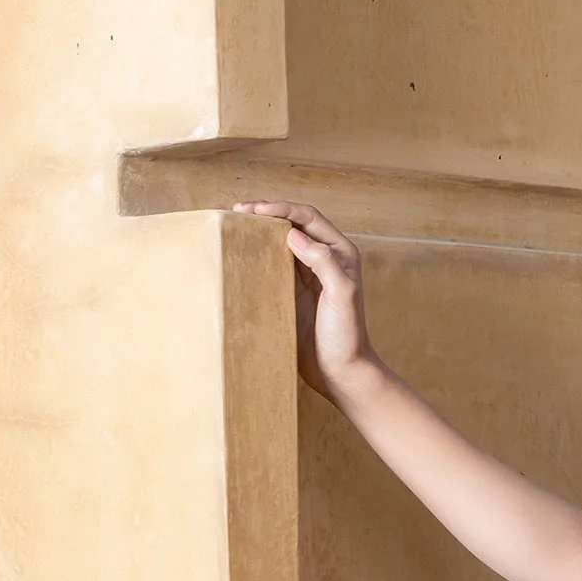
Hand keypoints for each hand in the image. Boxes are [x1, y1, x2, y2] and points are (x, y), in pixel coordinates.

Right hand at [237, 202, 373, 402]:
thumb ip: (323, 261)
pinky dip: (257, 255)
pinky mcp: (291, 293)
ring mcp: (305, 276)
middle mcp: (323, 259)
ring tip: (235, 225)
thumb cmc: (347, 336)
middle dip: (267, 213)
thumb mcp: (341, 295)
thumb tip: (293, 234)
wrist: (341, 372)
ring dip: (260, 231)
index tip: (257, 209)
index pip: (308, 217)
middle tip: (238, 210)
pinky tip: (241, 253)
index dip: (282, 208)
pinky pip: (272, 266)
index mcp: (340, 253)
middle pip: (292, 224)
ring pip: (280, 243)